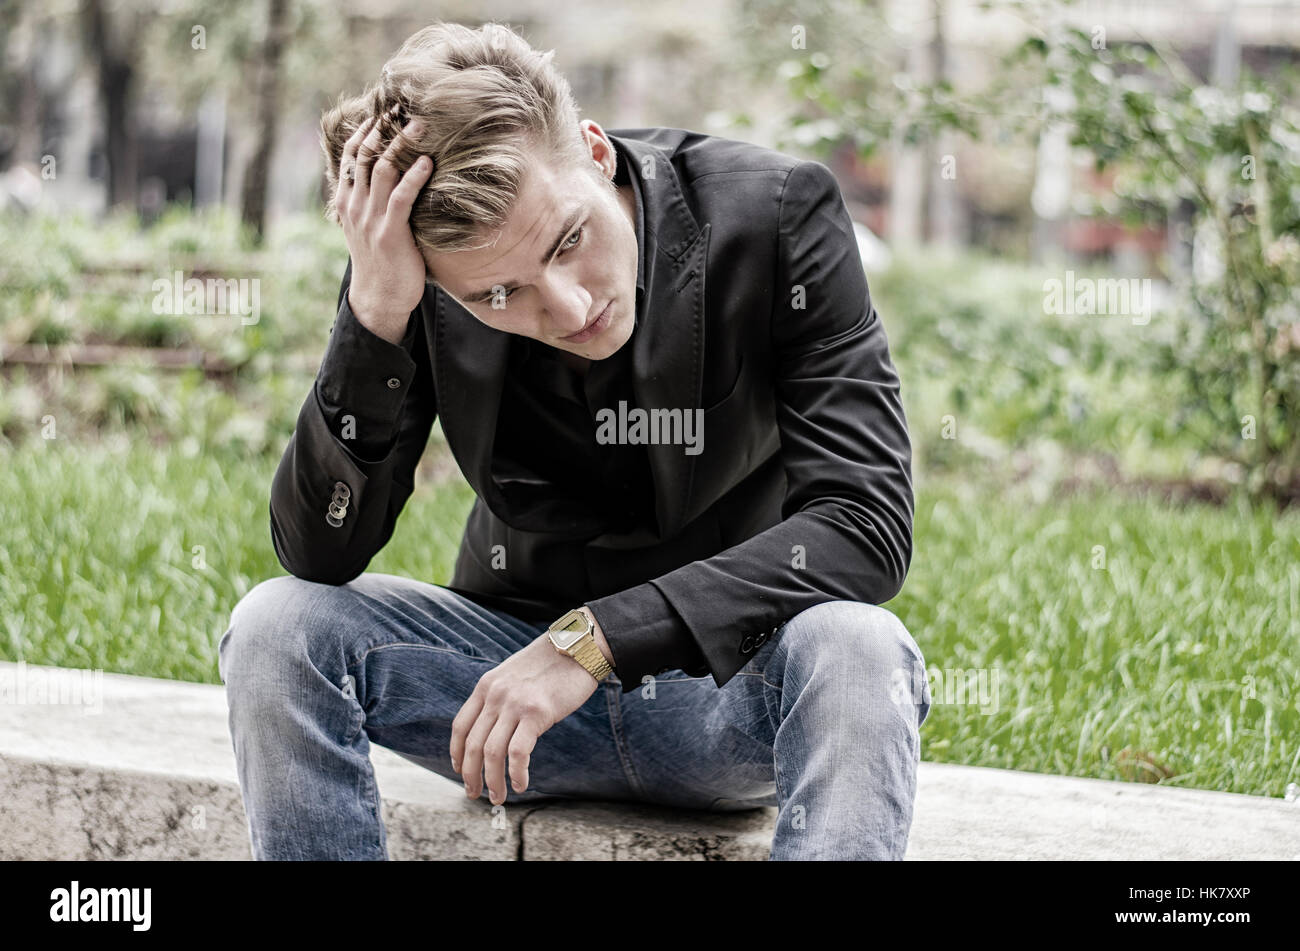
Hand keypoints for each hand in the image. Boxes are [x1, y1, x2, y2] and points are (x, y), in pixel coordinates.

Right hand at [335, 108, 433, 342]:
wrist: (379, 297)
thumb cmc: (382, 260)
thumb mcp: (369, 225)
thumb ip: (374, 200)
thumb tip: (392, 173)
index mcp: (347, 200)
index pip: (349, 155)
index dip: (364, 130)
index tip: (382, 111)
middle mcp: (354, 205)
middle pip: (364, 155)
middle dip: (383, 129)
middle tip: (402, 108)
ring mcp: (370, 219)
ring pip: (381, 170)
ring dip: (401, 145)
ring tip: (419, 126)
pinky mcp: (389, 233)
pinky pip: (400, 198)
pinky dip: (413, 177)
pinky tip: (426, 163)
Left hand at [451, 609, 612, 804]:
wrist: (579, 646)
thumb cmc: (552, 663)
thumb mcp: (514, 674)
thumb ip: (501, 696)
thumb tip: (497, 726)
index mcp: (486, 685)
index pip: (461, 725)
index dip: (457, 753)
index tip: (460, 770)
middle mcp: (495, 695)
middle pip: (472, 744)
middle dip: (470, 775)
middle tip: (475, 794)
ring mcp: (515, 704)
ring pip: (491, 753)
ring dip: (492, 781)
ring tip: (498, 797)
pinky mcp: (537, 713)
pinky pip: (518, 753)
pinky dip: (516, 774)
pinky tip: (521, 784)